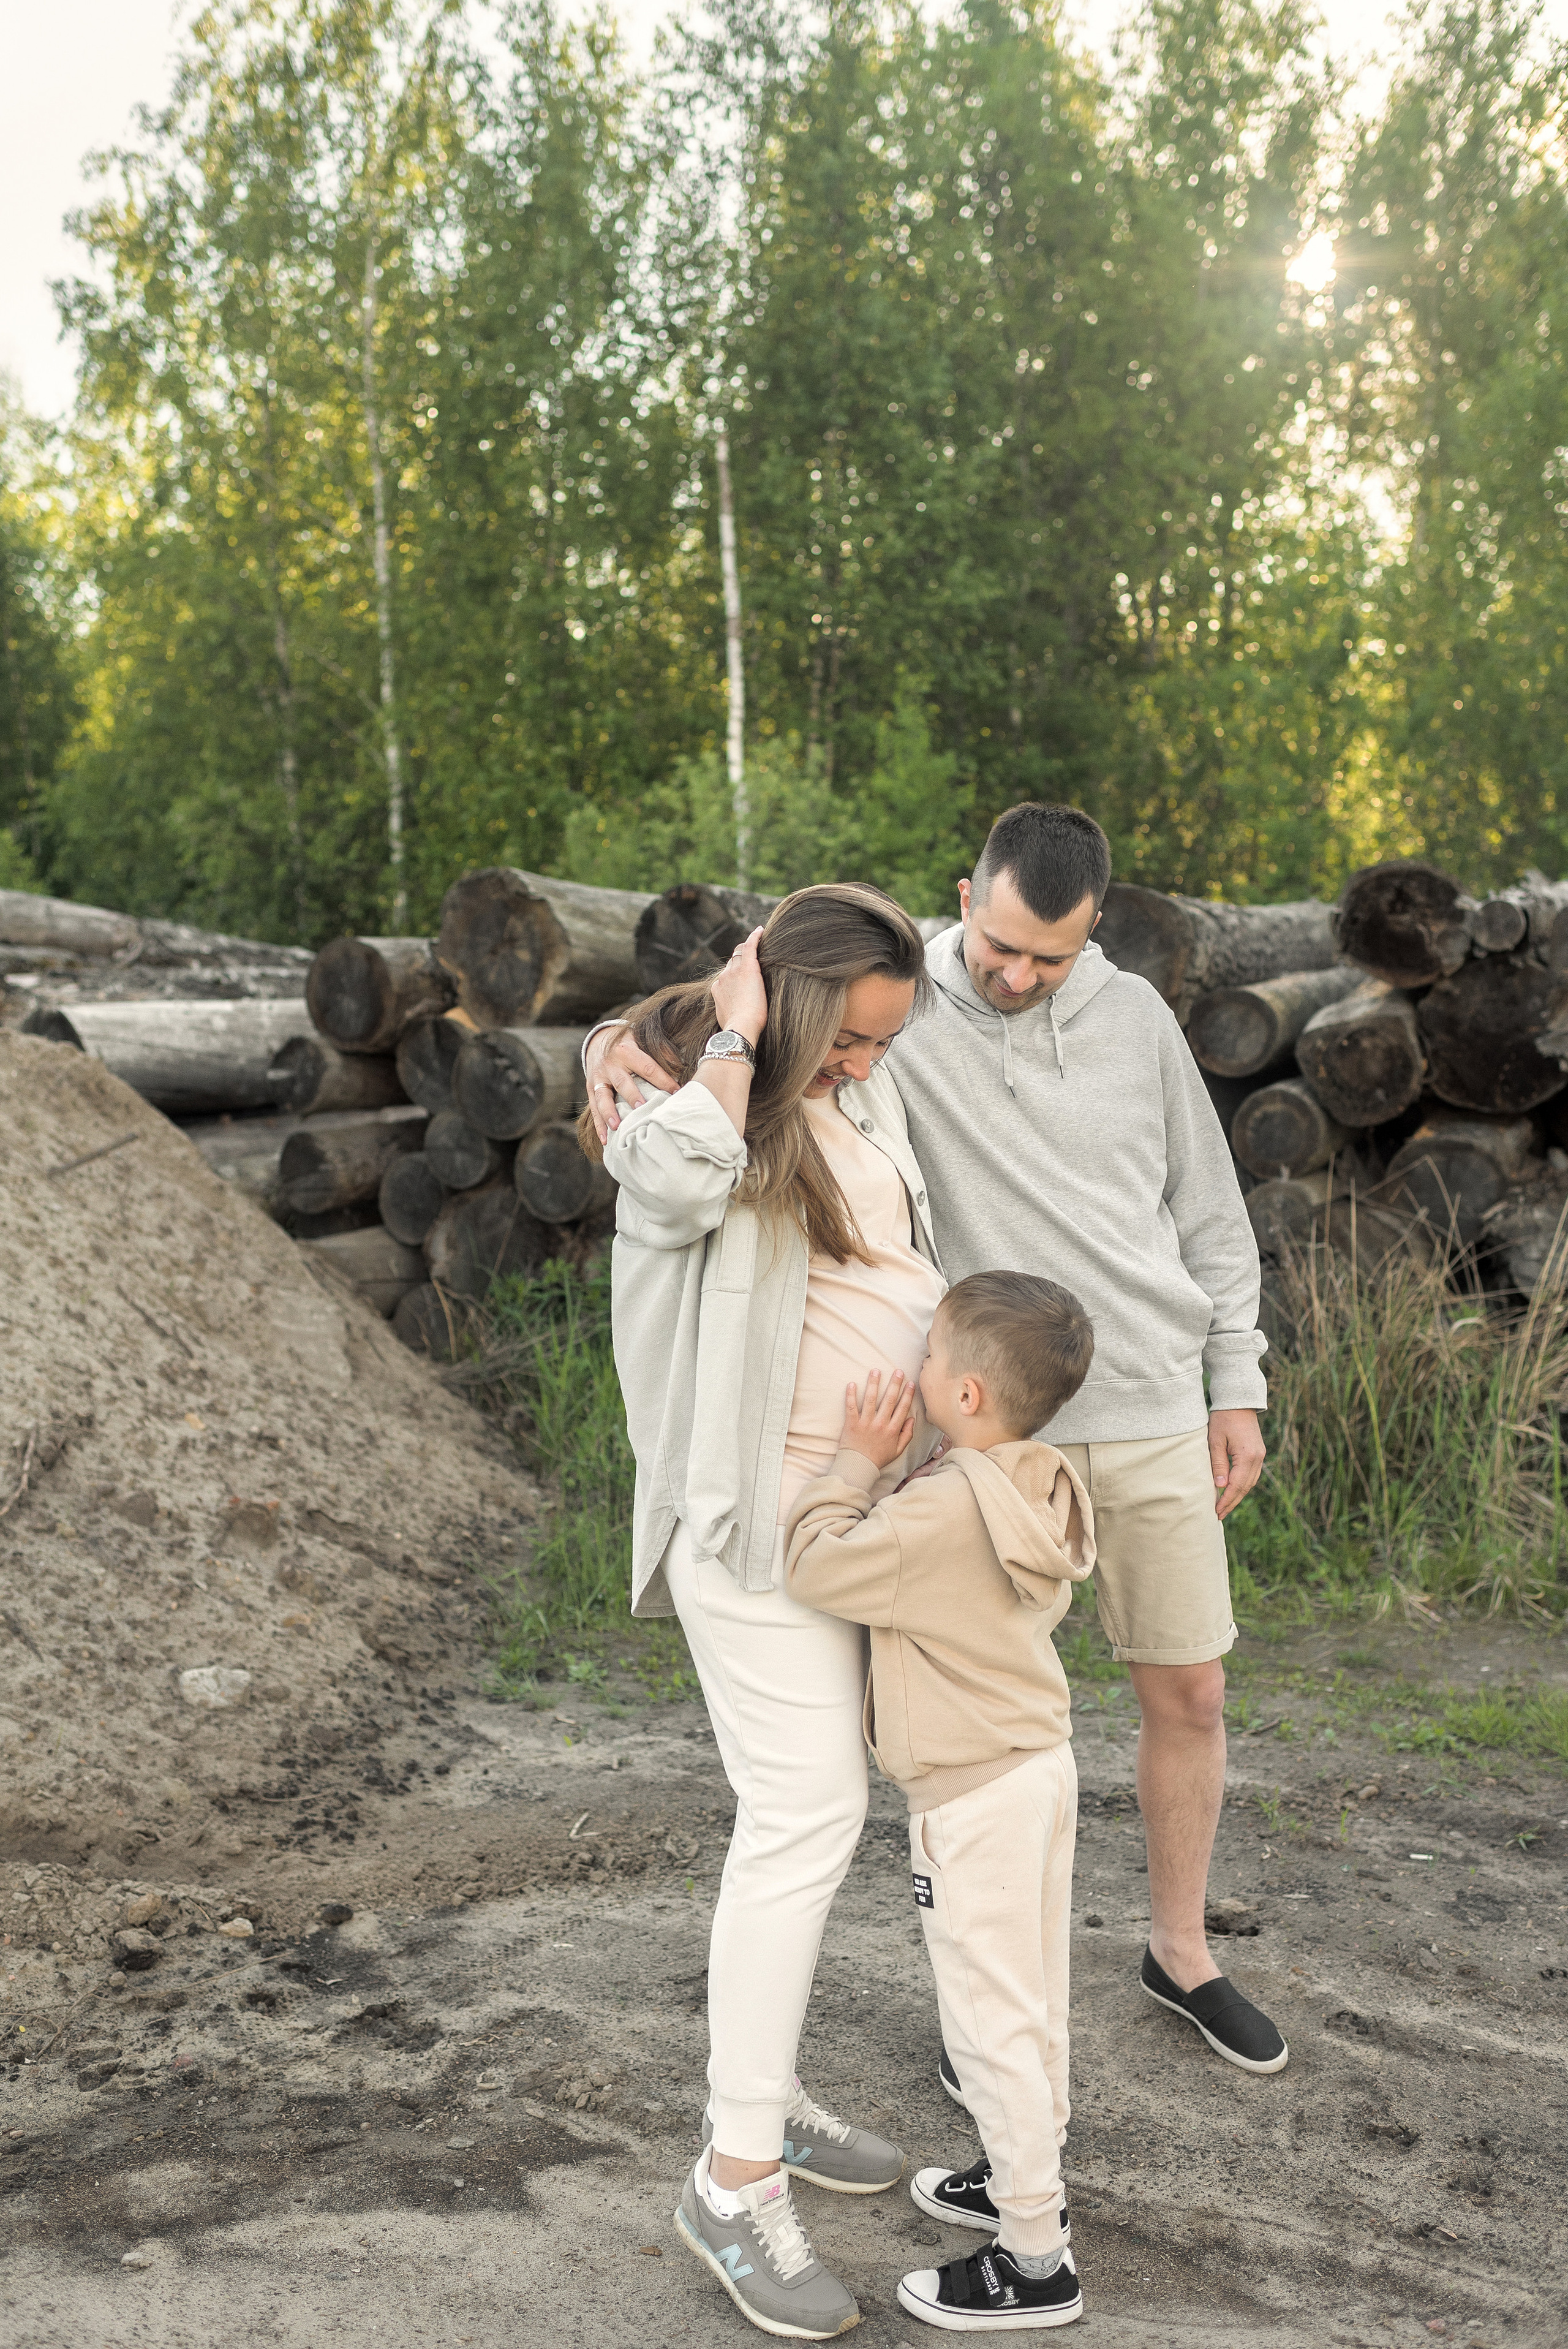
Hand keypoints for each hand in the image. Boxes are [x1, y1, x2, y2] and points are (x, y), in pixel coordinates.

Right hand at [586, 1023, 674, 1143]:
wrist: (599, 1040)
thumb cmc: (628, 1044)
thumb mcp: (642, 1039)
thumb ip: (661, 1050)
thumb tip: (680, 1065)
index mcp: (626, 1050)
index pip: (648, 1067)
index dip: (663, 1080)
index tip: (677, 1094)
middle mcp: (610, 1063)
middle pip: (622, 1082)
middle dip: (632, 1096)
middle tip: (642, 1109)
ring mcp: (598, 1077)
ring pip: (602, 1096)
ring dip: (609, 1112)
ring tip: (617, 1126)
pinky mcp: (590, 1087)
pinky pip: (593, 1107)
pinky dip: (599, 1124)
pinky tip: (605, 1139)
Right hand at [711, 926, 766, 1048]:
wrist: (740, 1028)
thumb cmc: (739, 1029)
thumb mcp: (728, 1019)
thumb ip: (730, 1010)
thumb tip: (734, 1013)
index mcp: (717, 989)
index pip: (727, 975)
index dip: (736, 974)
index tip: (745, 976)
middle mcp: (723, 977)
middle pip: (732, 962)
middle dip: (742, 961)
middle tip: (756, 960)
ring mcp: (733, 972)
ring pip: (740, 954)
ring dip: (749, 950)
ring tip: (761, 944)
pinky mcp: (747, 969)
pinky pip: (749, 947)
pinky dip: (755, 937)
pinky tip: (761, 931)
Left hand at [839, 1370, 914, 1471]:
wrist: (858, 1467)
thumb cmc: (878, 1458)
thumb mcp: (898, 1450)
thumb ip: (907, 1435)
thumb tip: (912, 1419)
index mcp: (892, 1430)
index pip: (902, 1408)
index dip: (907, 1394)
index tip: (910, 1383)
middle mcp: (880, 1424)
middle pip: (889, 1400)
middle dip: (894, 1384)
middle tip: (898, 1371)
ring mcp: (865, 1423)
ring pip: (870, 1399)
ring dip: (873, 1384)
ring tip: (876, 1371)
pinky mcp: (851, 1424)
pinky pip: (851, 1407)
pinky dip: (850, 1395)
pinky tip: (852, 1383)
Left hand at [1208, 1408, 1265, 1520]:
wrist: (1238, 1401)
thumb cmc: (1223, 1418)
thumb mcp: (1215, 1440)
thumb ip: (1218, 1464)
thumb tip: (1220, 1487)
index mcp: (1248, 1456)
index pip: (1237, 1485)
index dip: (1226, 1500)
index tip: (1215, 1511)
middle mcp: (1258, 1458)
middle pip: (1245, 1487)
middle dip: (1232, 1502)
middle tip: (1218, 1515)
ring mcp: (1260, 1456)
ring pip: (1250, 1483)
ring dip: (1237, 1495)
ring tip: (1224, 1507)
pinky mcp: (1258, 1453)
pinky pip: (1251, 1475)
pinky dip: (1242, 1485)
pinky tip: (1232, 1491)